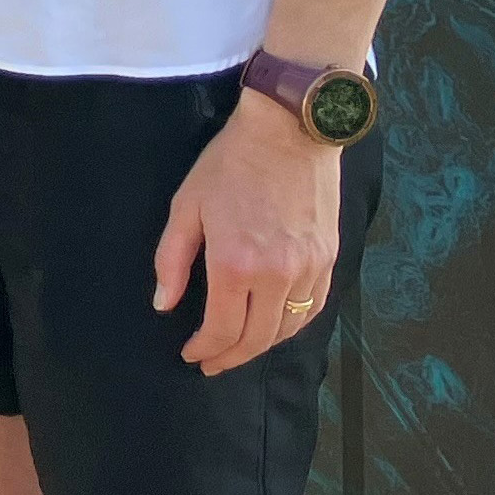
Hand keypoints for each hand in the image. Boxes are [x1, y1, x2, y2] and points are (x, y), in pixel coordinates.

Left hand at [154, 92, 344, 374]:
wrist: (289, 132)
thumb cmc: (229, 164)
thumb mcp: (186, 206)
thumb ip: (173, 260)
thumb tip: (165, 305)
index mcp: (236, 264)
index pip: (223, 329)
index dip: (206, 349)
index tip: (192, 356)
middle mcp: (278, 275)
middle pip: (258, 338)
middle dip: (232, 356)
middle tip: (213, 363)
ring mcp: (309, 269)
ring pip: (288, 328)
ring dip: (262, 345)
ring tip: (240, 348)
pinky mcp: (329, 259)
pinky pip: (314, 308)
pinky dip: (293, 325)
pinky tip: (276, 326)